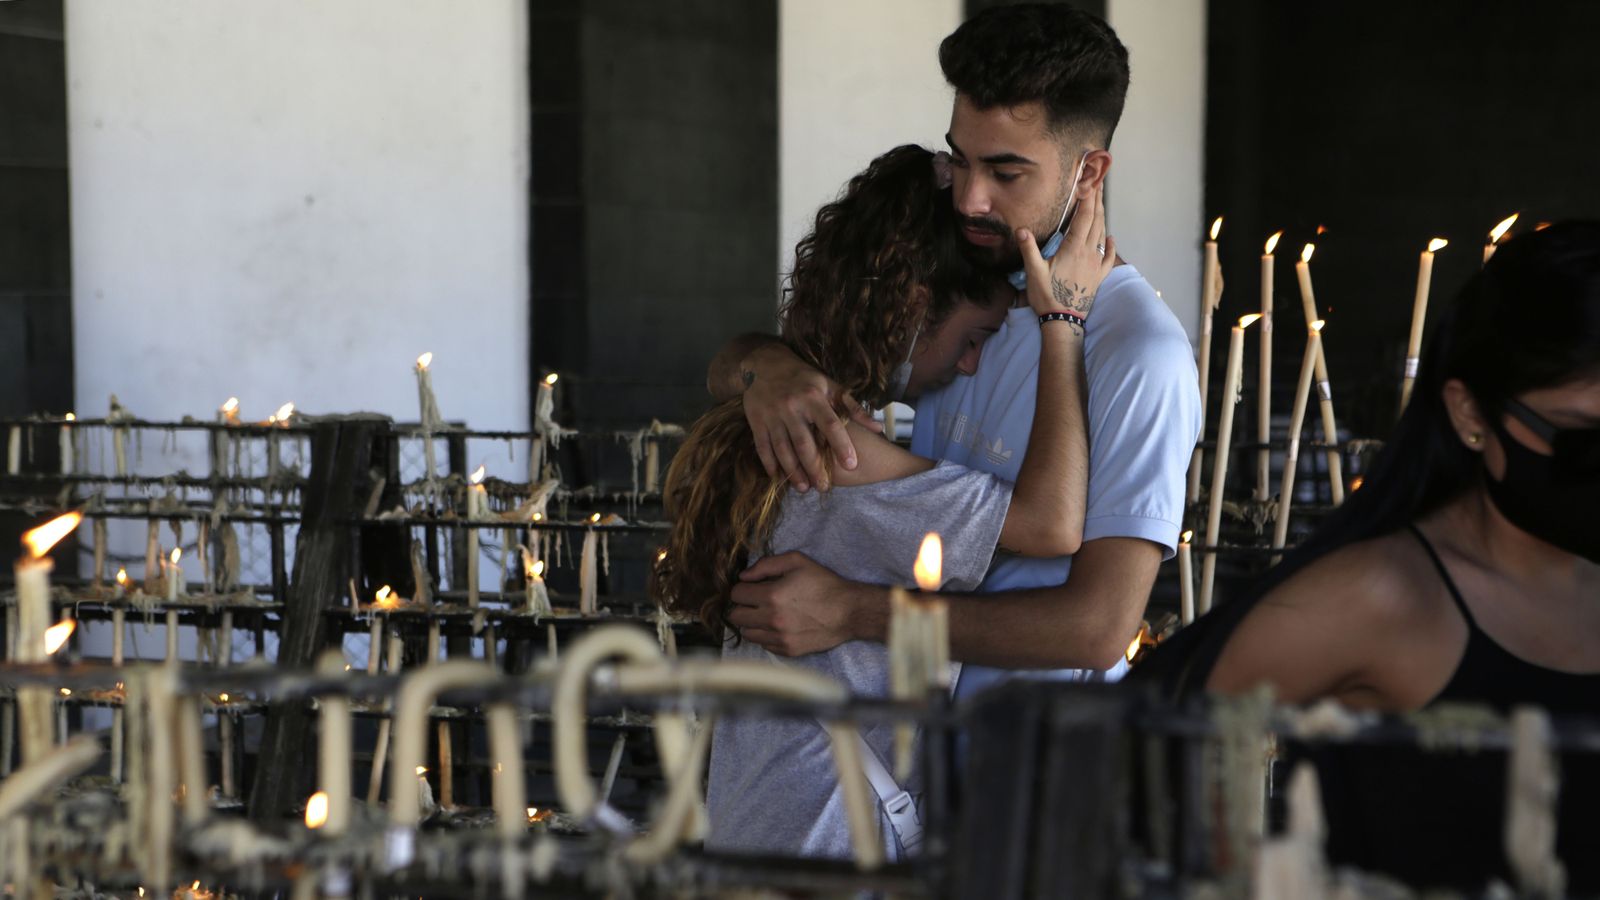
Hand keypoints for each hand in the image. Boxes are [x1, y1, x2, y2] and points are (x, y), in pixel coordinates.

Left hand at [726, 552, 873, 655]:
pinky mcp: (788, 651)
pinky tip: (779, 626)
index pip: (736, 594)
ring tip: (767, 615)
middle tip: (756, 602)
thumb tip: (744, 576)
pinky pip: (763, 645)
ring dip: (752, 623)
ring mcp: (779, 638)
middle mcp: (772, 619)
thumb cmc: (824, 584)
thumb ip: (766, 565)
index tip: (752, 588)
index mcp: (772, 595)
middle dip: (743, 606)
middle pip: (736, 616)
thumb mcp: (797, 561)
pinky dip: (766, 636)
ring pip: (747, 633)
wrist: (849, 612)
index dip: (743, 588)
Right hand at [741, 344, 879, 491]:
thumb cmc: (804, 378)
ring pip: (783, 449)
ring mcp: (772, 415)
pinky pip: (763, 447)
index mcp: (813, 397)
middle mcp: (792, 407)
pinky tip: (778, 479)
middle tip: (824, 488)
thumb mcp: (830, 386)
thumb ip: (854, 408)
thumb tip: (878, 428)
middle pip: (805, 443)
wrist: (764, 365)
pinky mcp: (756, 421)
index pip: (830, 424)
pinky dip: (770, 465)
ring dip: (793, 472)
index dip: (841, 445)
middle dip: (815, 468)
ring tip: (804, 488)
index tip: (851, 465)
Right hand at [1017, 184, 1115, 327]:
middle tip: (1097, 185)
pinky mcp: (1099, 276)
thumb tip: (1021, 229)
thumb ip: (1029, 249)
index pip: (1084, 218)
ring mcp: (1096, 264)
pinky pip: (1109, 257)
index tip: (1089, 184)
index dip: (1087, 199)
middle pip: (1096, 222)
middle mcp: (1089, 253)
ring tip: (1100, 205)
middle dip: (1097, 202)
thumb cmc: (1048, 296)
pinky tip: (1110, 239)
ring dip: (1102, 218)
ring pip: (1102, 235)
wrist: (1064, 321)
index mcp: (1074, 248)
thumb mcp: (1034, 272)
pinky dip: (1111, 245)